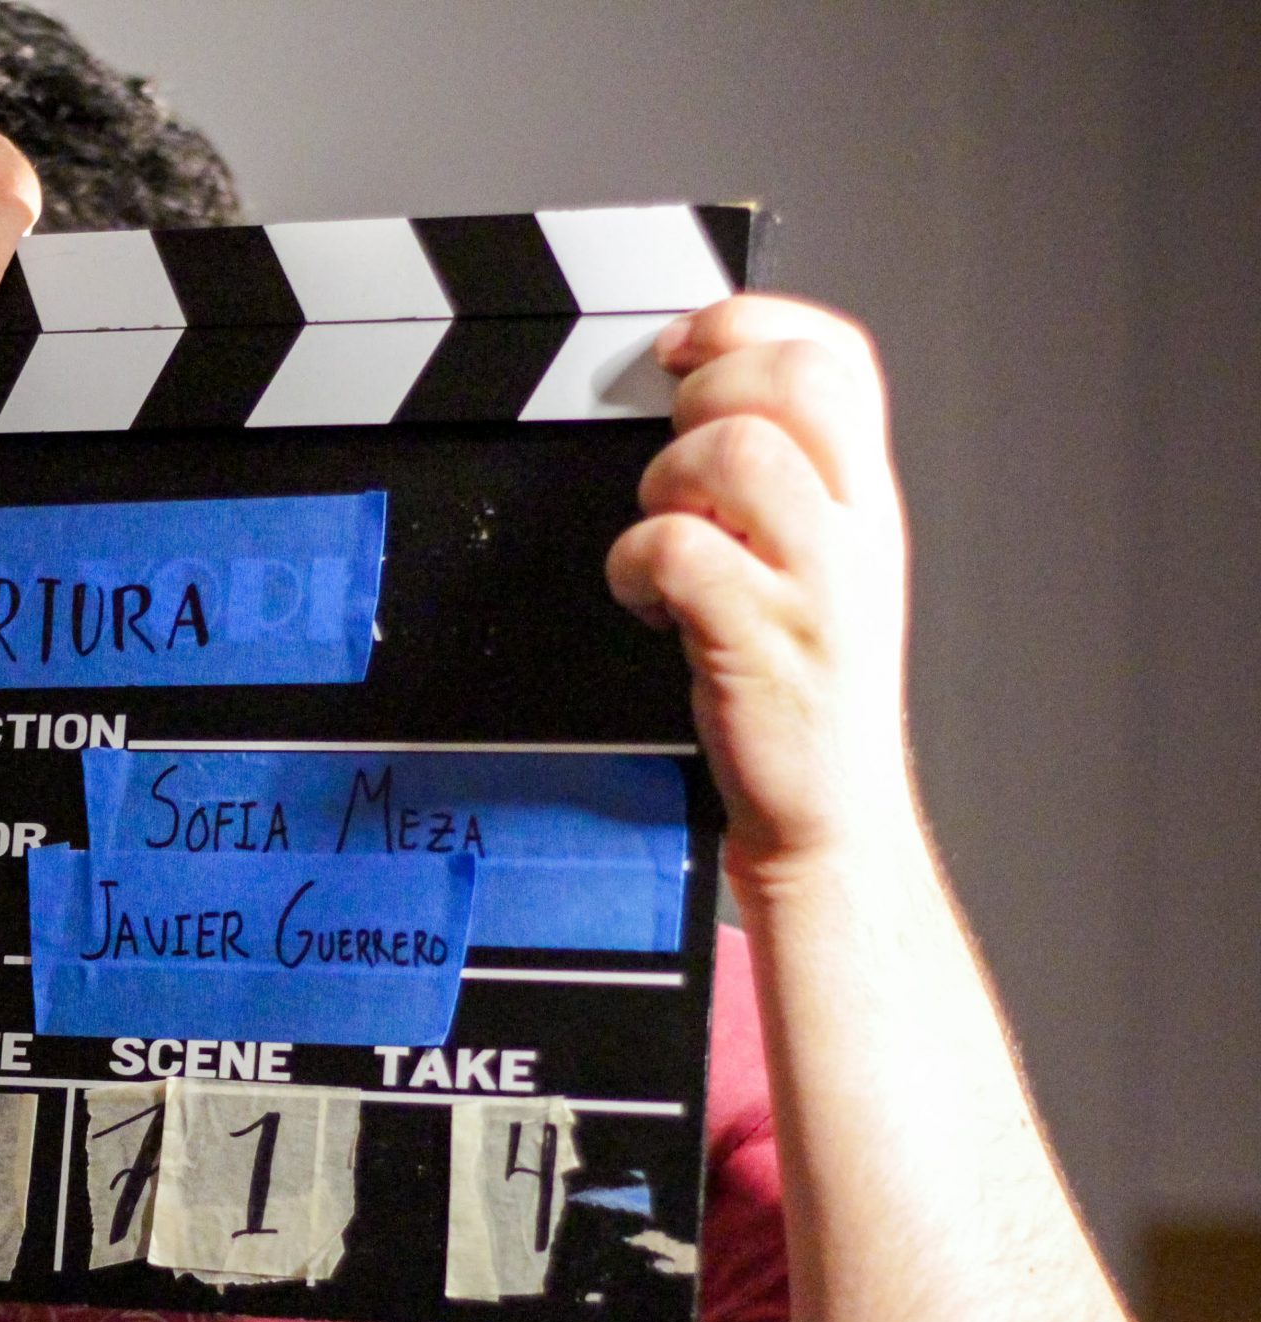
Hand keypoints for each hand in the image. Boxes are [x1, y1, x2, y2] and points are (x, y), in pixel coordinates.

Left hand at [606, 294, 920, 891]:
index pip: (839, 355)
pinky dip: (636, 562)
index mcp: (866, 495)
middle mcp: (855, 526)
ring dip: (668, 479)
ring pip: (734, 452)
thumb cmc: (800, 689)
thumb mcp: (817, 567)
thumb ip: (783, 486)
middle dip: (708, 388)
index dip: (751, 322)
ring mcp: (815, 583)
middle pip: (794, 378)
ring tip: (667, 529)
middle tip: (674, 449)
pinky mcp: (760, 639)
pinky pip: (678, 550)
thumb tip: (699, 404)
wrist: (832, 819)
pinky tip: (643, 599)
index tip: (683, 346)